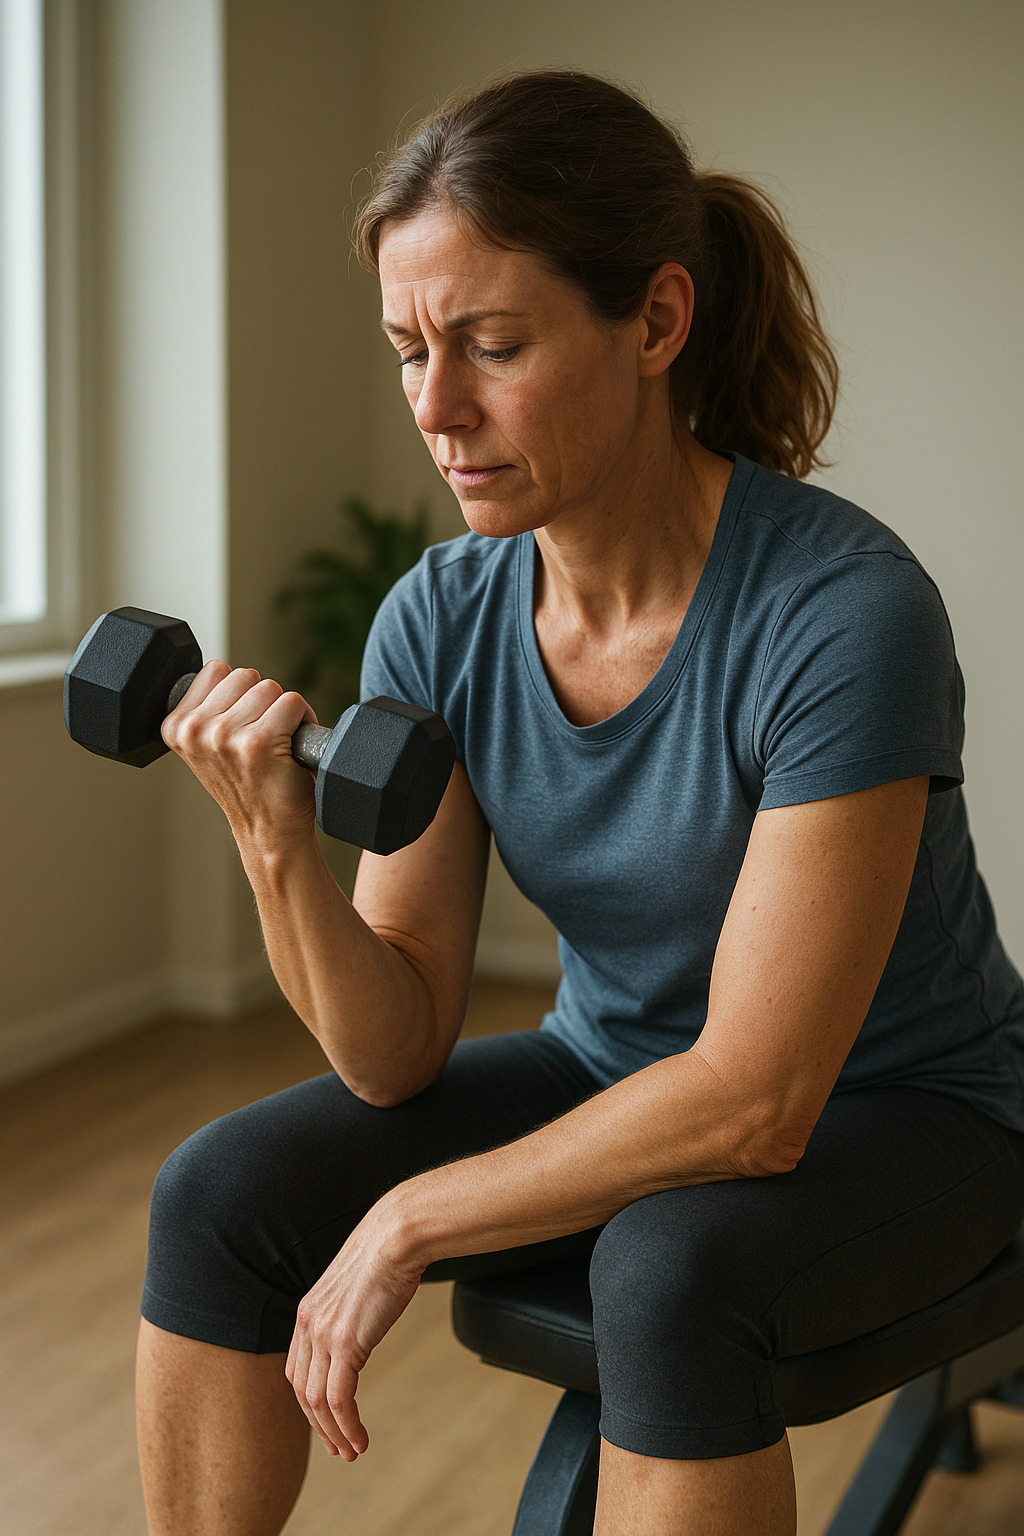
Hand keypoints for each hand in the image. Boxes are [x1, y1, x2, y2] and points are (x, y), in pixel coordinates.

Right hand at [161, 660, 318, 846]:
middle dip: (261, 700)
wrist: (268, 830)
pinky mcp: (259, 741)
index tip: (241, 725)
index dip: (239, 694)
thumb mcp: (208, 745)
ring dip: (282, 711)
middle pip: (245, 675)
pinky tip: (291, 747)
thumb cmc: (248, 785)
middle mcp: (195, 730)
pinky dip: (303, 719)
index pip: (216, 670)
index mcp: (176, 726)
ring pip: (269, 687)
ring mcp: (225, 735)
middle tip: (262, 736)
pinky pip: (293, 701)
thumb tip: (223, 671)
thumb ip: (208, 707)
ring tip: (276, 743)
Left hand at [286, 1200, 422, 1458]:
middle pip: (302, 1392)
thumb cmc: (387, 1253)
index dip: (309, 1404)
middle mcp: (308, 1324)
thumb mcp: (357, 1286)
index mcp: (308, 1311)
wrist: (397, 1235)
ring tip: (352, 1451)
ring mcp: (324, 1334)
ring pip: (317, 1402)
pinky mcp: (345, 1342)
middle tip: (339, 1449)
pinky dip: (347, 1426)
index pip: (297, 1371)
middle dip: (319, 1427)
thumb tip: (363, 1320)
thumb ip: (350, 1309)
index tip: (328, 1424)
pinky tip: (361, 1440)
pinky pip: (339, 1399)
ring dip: (334, 1434)